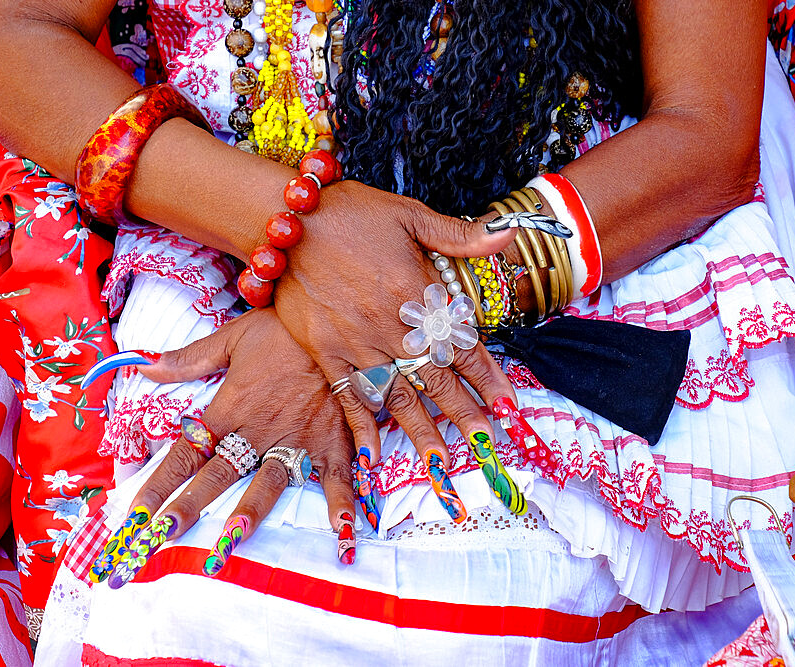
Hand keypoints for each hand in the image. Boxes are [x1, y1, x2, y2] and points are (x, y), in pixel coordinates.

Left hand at [89, 308, 357, 586]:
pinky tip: (341, 531)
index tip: (136, 515)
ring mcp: (298, 437)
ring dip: (251, 510)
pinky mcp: (333, 439)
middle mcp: (259, 429)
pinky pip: (337, 476)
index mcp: (232, 407)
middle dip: (188, 506)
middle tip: (162, 536)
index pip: (188, 451)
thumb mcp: (234, 336)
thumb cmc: (284, 329)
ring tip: (232, 539)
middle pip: (218, 473)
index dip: (159, 483)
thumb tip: (143, 365)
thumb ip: (190, 358)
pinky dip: (341, 502)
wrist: (337, 325)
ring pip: (269, 480)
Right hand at [274, 179, 526, 515]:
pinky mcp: (324, 350)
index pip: (462, 344)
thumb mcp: (410, 214)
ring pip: (397, 396)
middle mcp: (391, 326)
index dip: (488, 376)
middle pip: (436, 379)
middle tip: (486, 448)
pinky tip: (373, 457)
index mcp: (417, 293)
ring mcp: (356, 342)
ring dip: (421, 433)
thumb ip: (459, 234)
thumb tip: (507, 233)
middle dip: (464, 416)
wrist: (286, 219)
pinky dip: (361, 426)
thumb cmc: (351, 213)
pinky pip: (348, 395)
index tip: (508, 405)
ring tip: (441, 467)